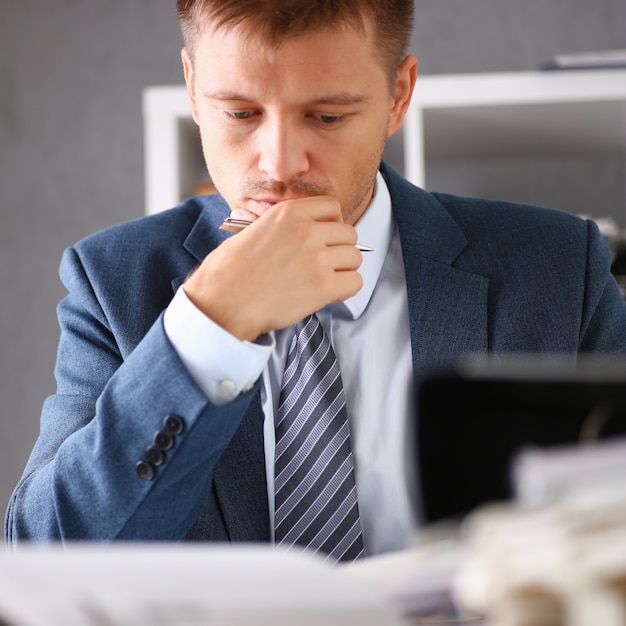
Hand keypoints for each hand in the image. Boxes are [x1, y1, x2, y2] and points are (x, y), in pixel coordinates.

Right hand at [183, 196, 363, 340]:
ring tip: (325, 281)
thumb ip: (281, 228)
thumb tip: (297, 233)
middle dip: (339, 250)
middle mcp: (307, 231)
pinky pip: (355, 282)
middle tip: (325, 265)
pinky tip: (328, 294)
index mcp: (288, 213)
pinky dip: (346, 290)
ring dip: (344, 270)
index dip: (332, 224)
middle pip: (349, 234)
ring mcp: (317, 258)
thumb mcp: (251, 231)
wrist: (222, 302)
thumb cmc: (228, 273)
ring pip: (355, 257)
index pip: (333, 206)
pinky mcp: (323, 286)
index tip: (324, 238)